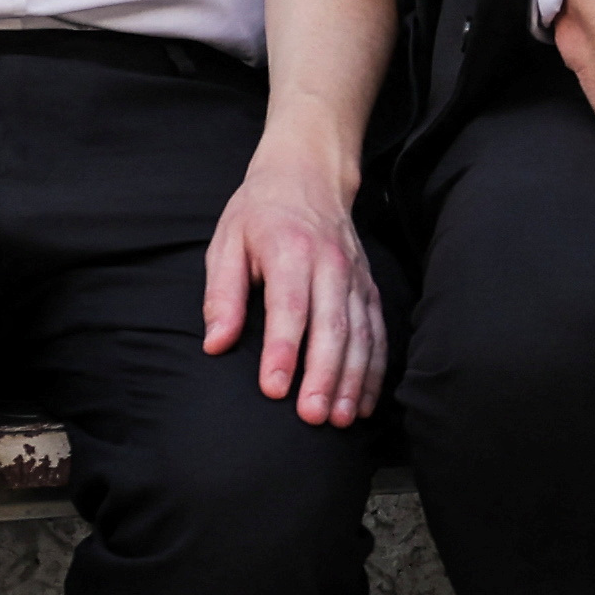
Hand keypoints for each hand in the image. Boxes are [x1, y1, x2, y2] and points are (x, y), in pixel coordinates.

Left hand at [200, 144, 389, 427]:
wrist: (309, 174)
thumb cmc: (259, 212)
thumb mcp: (226, 242)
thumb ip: (223, 294)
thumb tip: (215, 344)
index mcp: (289, 250)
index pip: (290, 306)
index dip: (283, 350)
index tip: (274, 390)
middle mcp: (329, 264)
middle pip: (332, 326)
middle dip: (324, 376)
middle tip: (312, 418)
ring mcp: (355, 277)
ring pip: (361, 333)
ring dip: (354, 380)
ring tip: (341, 419)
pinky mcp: (369, 287)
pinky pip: (378, 332)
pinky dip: (375, 370)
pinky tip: (366, 403)